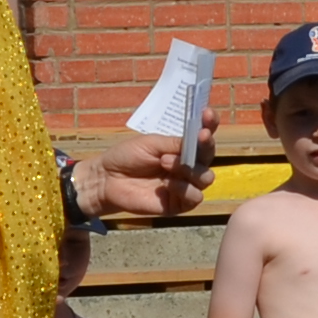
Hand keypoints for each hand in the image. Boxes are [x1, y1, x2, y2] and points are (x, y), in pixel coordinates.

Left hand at [83, 130, 209, 221]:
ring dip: (190, 168)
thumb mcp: (151, 143)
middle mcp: (188, 165)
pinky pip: (195, 197)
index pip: (203, 135)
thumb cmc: (127, 156)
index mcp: (182, 148)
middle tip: (200, 135)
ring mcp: (185, 185)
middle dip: (206, 145)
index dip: (210, 123)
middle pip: (209, 156)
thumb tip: (197, 140)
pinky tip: (167, 184)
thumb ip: (175, 143)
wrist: (107, 178)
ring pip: (206, 177)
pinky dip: (184, 188)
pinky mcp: (179, 204)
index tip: (208, 114)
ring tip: (164, 162)